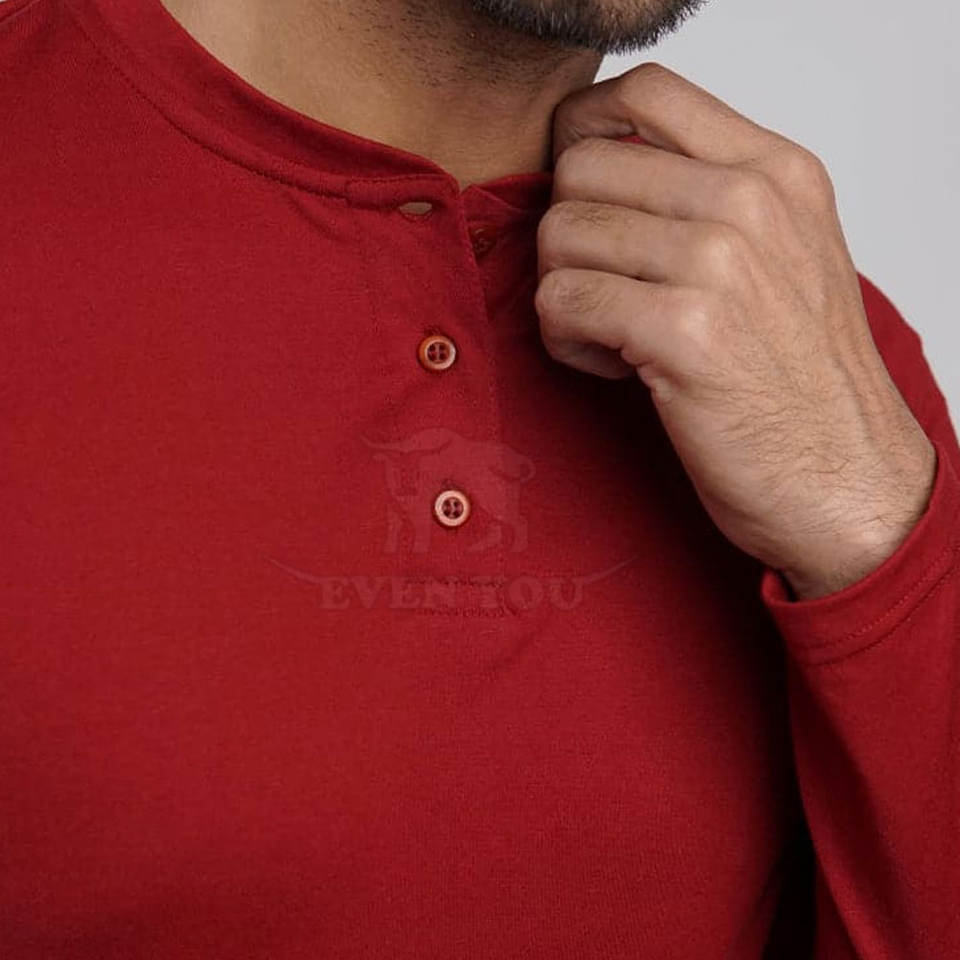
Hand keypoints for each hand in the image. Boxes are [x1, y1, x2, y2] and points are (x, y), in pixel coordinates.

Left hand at [535, 62, 936, 599]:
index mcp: (776, 171)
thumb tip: (601, 163)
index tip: (584, 196)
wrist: (843, 477)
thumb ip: (708, 195)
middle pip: (582, 166)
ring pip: (561, 234)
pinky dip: (567, 340)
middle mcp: (751, 202)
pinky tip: (612, 367)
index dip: (584, 132)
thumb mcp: (782, 254)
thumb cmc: (798, 376)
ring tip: (611, 335)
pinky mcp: (684, 333)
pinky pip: (563, 301)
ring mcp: (721, 264)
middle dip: (569, 236)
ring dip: (565, 293)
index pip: (645, 91)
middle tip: (602, 289)